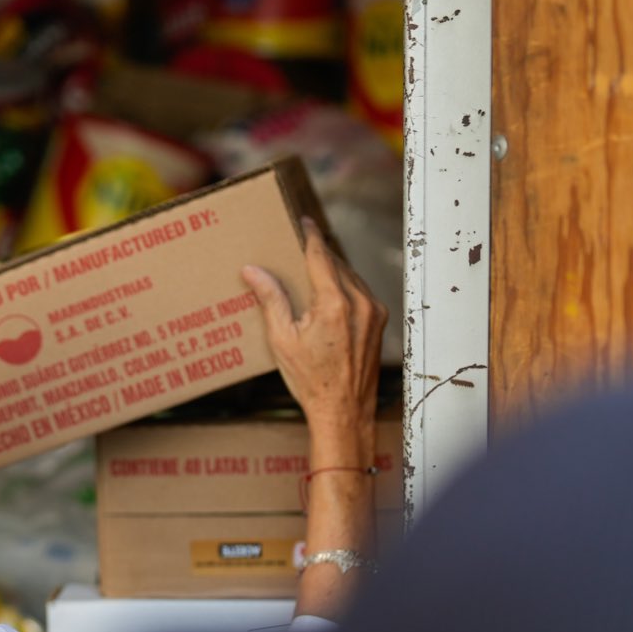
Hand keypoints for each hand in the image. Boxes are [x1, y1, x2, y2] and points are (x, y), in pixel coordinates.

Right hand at [244, 219, 385, 452]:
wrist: (343, 410)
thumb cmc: (311, 380)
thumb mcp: (282, 340)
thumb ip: (271, 300)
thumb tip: (253, 271)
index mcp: (334, 304)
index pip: (321, 255)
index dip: (310, 235)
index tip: (304, 221)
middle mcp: (360, 302)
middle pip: (336, 263)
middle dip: (318, 253)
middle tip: (299, 244)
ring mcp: (374, 311)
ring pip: (350, 276)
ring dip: (332, 270)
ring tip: (311, 269)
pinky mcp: (379, 321)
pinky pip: (360, 292)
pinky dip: (344, 287)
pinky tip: (328, 294)